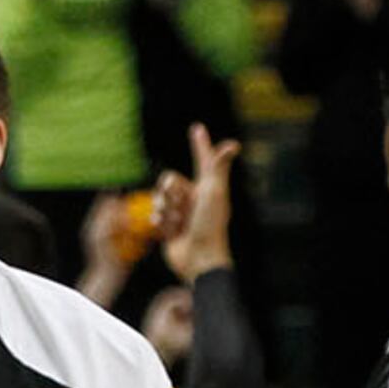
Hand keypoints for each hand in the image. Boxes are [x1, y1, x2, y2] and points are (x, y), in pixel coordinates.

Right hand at [153, 126, 240, 281]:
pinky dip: (160, 221)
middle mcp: (194, 197)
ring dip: (165, 208)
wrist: (199, 258)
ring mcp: (181, 212)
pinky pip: (155, 214)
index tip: (197, 129)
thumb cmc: (210, 225)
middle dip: (170, 191)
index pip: (203, 160)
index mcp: (207, 187)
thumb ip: (217, 167)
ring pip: (160, 197)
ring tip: (177, 222)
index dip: (200, 144)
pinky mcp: (169, 227)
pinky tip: (169, 232)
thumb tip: (233, 144)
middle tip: (182, 206)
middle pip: (170, 179)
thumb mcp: (214, 192)